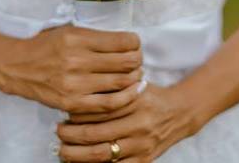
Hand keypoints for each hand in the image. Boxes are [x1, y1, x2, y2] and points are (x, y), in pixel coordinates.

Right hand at [0, 25, 143, 113]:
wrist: (17, 67)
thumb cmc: (46, 46)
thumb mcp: (69, 31)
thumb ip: (96, 37)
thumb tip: (128, 44)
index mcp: (77, 38)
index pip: (121, 41)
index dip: (135, 43)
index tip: (135, 44)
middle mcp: (76, 60)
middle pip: (125, 62)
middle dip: (138, 60)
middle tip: (138, 60)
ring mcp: (74, 84)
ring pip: (121, 82)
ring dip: (135, 78)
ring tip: (136, 75)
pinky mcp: (72, 102)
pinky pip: (109, 104)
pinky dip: (127, 97)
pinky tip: (133, 91)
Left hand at [56, 83, 196, 161]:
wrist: (180, 113)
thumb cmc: (150, 96)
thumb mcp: (135, 83)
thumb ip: (112, 86)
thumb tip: (79, 92)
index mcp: (135, 101)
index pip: (98, 109)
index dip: (77, 112)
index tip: (64, 111)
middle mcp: (138, 124)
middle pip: (96, 133)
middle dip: (71, 135)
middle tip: (58, 131)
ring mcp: (141, 145)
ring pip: (102, 154)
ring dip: (77, 154)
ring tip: (63, 150)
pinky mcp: (144, 160)